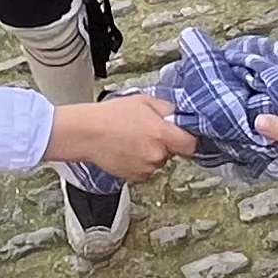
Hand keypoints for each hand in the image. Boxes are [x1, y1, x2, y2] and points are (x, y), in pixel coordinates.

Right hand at [44, 93, 190, 181]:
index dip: (187, 139)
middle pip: (173, 153)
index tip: (181, 135)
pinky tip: (127, 150)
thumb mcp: (143, 101)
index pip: (191, 145)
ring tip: (133, 140)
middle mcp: (157, 155)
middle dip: (165, 144)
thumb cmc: (110, 115)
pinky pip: (146, 170)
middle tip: (147, 132)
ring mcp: (146, 168)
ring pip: (158, 162)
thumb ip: (166, 108)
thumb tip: (177, 114)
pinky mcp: (135, 177)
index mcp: (162, 134)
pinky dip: (140, 163)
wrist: (86, 133)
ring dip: (151, 154)